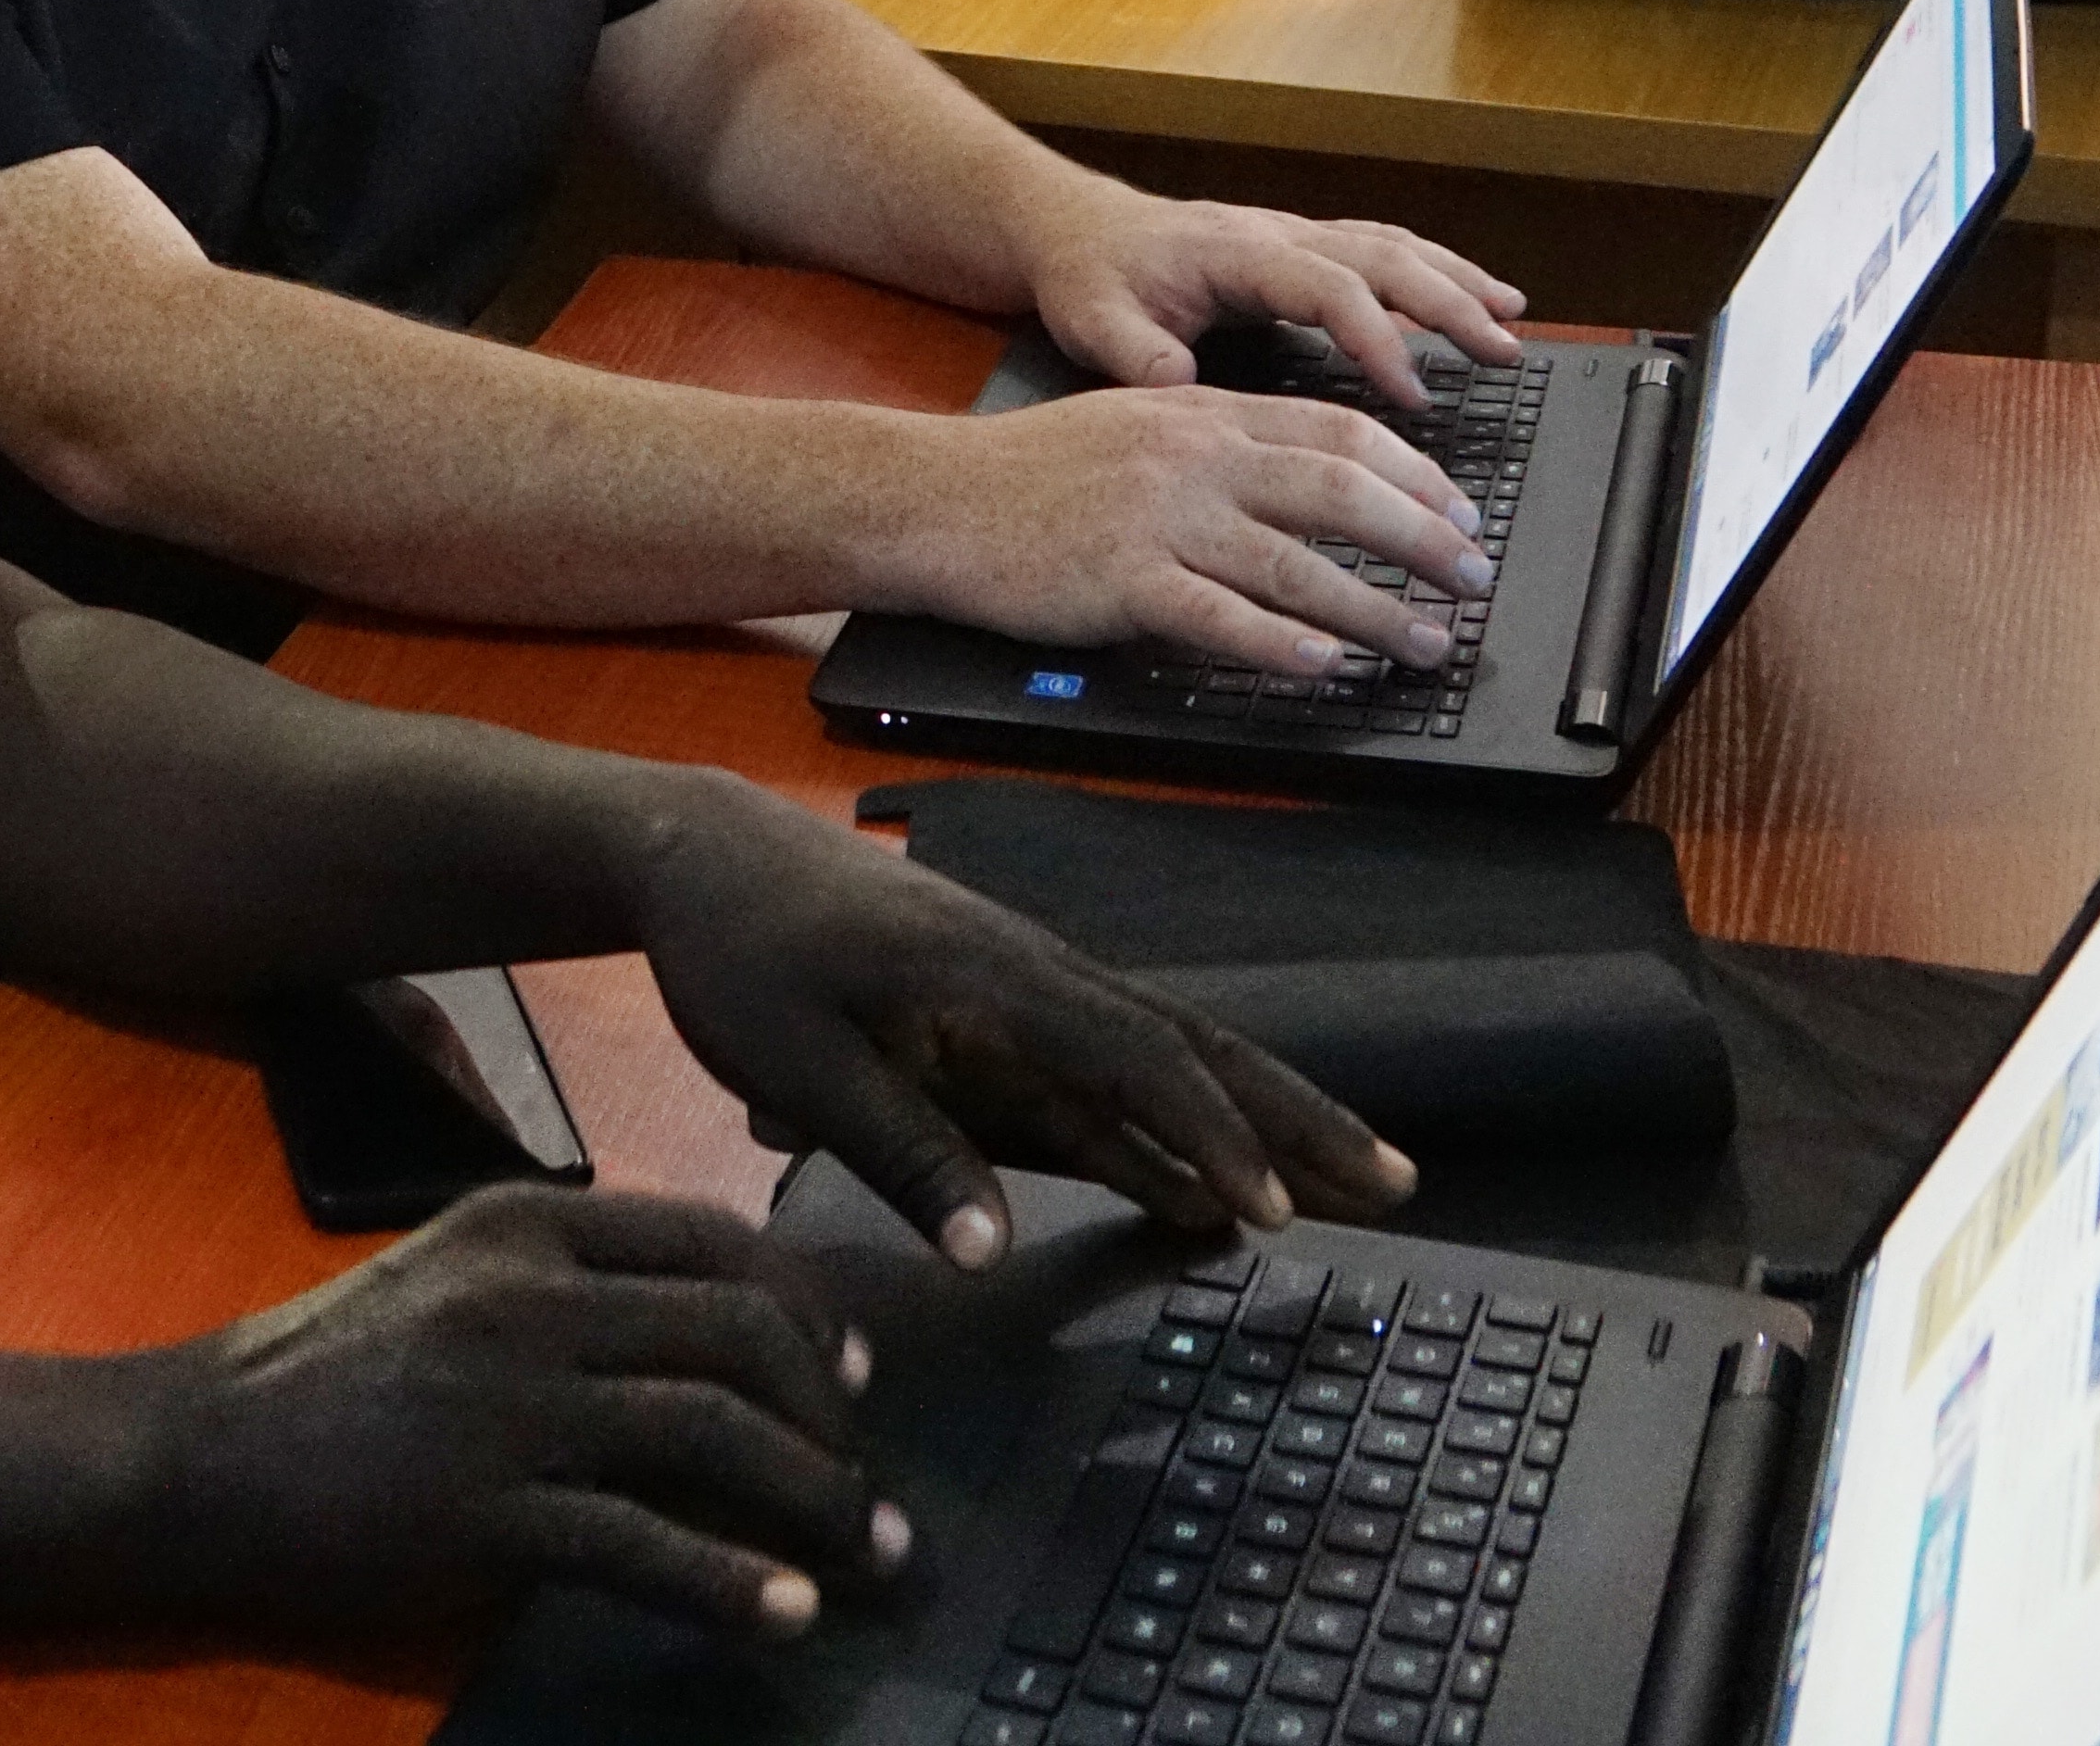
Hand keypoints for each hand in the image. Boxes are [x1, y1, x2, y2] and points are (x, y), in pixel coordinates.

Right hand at [143, 1186, 898, 1646]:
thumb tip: (699, 1331)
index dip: (809, 1307)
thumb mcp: (449, 1279)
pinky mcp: (484, 1509)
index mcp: (525, 1225)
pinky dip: (734, 1582)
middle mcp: (529, 1295)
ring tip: (870, 1557)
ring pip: (714, 1430)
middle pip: (739, 1331)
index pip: (715, 1241)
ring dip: (818, 1501)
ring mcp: (508, 1401)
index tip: (855, 1372)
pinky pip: (643, 1543)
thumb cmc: (326, 1373)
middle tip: (873, 1484)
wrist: (198, 1451)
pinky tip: (788, 1613)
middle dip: (835, 1414)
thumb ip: (561, 1282)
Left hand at [627, 774, 1410, 1265]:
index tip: (1269, 1209)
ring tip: (1360, 1179)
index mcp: (993, 979)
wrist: (702, 851)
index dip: (1205, 1135)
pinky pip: (1121, 1067)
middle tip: (1396, 1185)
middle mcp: (1035, 974)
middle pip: (1194, 1047)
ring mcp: (1029, 989)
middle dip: (1298, 1117)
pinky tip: (1222, 1180)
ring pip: (1175, 1053)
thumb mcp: (793, 1062)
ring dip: (1268, 1115)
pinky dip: (1187, 1120)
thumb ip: (896, 1149)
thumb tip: (989, 1247)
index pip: (1132, 1057)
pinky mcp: (1009, 1008)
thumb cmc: (739, 952)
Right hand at [901, 378, 1494, 672]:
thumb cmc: (1032, 472)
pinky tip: (1325, 664)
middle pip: (1338, 489)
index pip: (1337, 430)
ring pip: (1295, 562)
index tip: (1460, 509)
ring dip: (1376, 609)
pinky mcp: (1124, 581)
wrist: (937, 499)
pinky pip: (1221, 617)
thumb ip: (1217, 441)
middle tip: (1473, 575)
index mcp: (1202, 414)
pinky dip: (1282, 643)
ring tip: (1425, 642)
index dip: (1414, 472)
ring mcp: (1159, 519)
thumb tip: (1306, 477)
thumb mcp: (1135, 422)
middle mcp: (1193, 458)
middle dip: (1423, 536)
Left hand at [1025, 185, 1525, 406]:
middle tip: (1504, 353)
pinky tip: (1474, 297)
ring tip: (1512, 321)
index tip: (1413, 392)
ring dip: (1456, 280)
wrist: (1077, 231)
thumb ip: (1136, 357)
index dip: (1376, 337)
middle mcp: (1276, 234)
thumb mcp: (1094, 322)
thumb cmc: (1090, 278)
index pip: (1329, 288)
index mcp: (1237, 252)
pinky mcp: (1299, 248)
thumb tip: (1180, 388)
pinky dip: (1435, 270)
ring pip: (1393, 245)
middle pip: (1383, 257)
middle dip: (1449, 303)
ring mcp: (1293, 235)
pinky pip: (1381, 249)